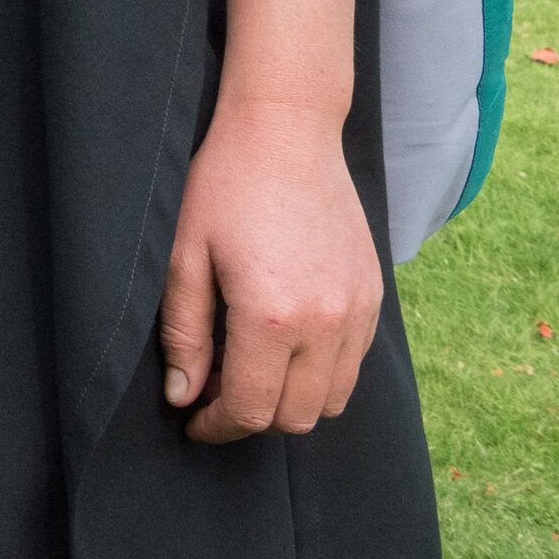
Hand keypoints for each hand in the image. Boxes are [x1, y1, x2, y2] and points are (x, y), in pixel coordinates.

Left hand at [158, 97, 376, 442]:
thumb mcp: (185, 257)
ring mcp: (359, 313)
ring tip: (248, 367)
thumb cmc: (225, 186)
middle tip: (214, 390)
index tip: (194, 419)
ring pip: (333, 400)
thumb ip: (184, 334)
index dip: (218, 426)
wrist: (287, 132)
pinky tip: (283, 343)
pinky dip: (321, 374)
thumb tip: (183, 396)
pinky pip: (354, 365)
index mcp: (272, 317)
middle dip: (252, 417)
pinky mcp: (375, 298)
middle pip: (297, 417)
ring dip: (290, 400)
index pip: (253, 410)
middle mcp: (327, 324)